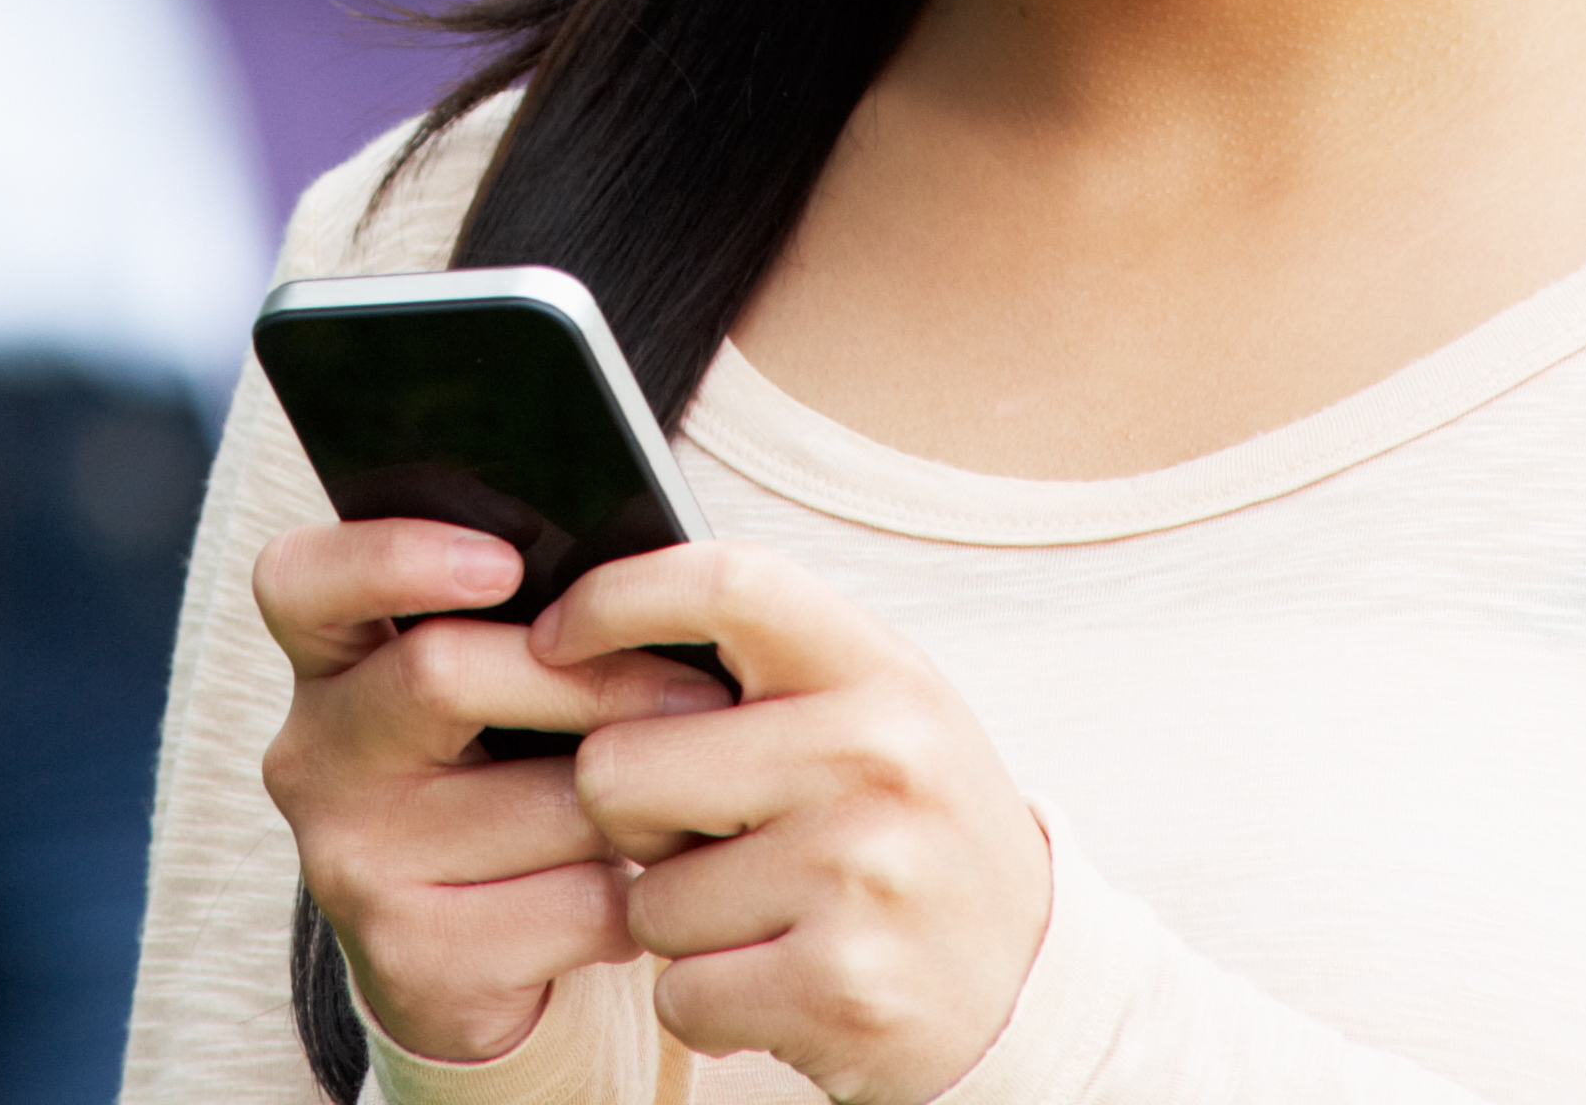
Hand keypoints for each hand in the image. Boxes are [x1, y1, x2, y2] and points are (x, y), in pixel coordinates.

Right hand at [255, 518, 743, 1067]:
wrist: (456, 971)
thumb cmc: (497, 784)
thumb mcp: (484, 698)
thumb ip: (524, 631)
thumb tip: (644, 591)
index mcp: (326, 664)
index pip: (301, 581)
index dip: (392, 557)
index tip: (504, 561)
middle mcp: (314, 759)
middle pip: (443, 674)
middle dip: (597, 680)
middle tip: (702, 693)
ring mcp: (351, 866)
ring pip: (546, 804)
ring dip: (640, 807)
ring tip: (674, 807)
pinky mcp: (415, 960)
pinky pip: (577, 904)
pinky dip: (635, 897)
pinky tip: (632, 894)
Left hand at [541, 544, 1050, 1104]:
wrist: (1029, 986)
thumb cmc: (915, 835)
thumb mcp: (876, 716)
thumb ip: (763, 670)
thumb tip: (587, 638)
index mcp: (879, 671)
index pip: (725, 583)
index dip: (616, 599)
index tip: (556, 637)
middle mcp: (875, 756)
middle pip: (622, 767)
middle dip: (630, 819)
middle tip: (705, 839)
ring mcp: (861, 875)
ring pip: (647, 899)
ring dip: (680, 925)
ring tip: (767, 916)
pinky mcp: (841, 988)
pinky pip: (681, 993)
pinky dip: (709, 1003)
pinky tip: (777, 982)